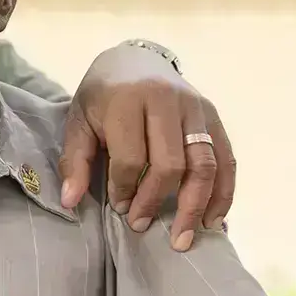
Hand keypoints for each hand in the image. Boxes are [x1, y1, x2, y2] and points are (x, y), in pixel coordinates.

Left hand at [58, 43, 235, 250]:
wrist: (133, 59)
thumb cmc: (101, 95)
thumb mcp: (78, 120)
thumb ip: (75, 160)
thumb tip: (69, 202)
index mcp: (126, 100)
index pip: (130, 157)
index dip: (124, 188)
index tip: (118, 207)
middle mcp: (165, 100)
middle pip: (169, 163)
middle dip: (156, 200)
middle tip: (141, 225)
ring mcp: (195, 107)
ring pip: (204, 163)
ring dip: (196, 205)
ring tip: (184, 237)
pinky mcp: (214, 115)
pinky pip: (226, 158)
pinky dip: (223, 191)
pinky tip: (213, 218)